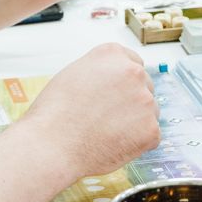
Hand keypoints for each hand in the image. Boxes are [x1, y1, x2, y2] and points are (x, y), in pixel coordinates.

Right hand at [22, 44, 158, 177]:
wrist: (51, 147)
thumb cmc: (54, 114)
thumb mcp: (73, 74)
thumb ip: (101, 71)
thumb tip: (116, 80)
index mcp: (112, 54)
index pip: (133, 62)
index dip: (122, 82)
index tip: (114, 94)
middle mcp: (133, 72)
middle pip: (144, 86)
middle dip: (131, 101)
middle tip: (105, 118)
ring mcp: (145, 100)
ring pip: (149, 111)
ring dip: (135, 121)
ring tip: (104, 132)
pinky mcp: (151, 129)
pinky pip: (150, 135)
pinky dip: (136, 143)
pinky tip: (112, 144)